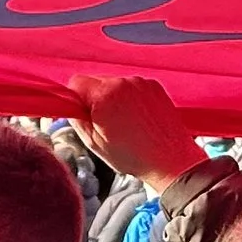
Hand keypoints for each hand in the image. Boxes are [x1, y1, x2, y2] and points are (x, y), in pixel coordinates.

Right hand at [70, 74, 205, 188]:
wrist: (171, 161)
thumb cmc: (133, 156)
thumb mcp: (94, 143)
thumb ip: (78, 119)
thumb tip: (70, 105)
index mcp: (104, 95)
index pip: (76, 82)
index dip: (74, 98)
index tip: (82, 113)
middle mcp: (122, 82)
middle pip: (96, 81)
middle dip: (95, 98)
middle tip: (105, 123)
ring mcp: (140, 82)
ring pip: (115, 84)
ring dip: (114, 98)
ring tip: (126, 124)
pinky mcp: (154, 86)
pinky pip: (133, 86)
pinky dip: (131, 98)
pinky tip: (139, 119)